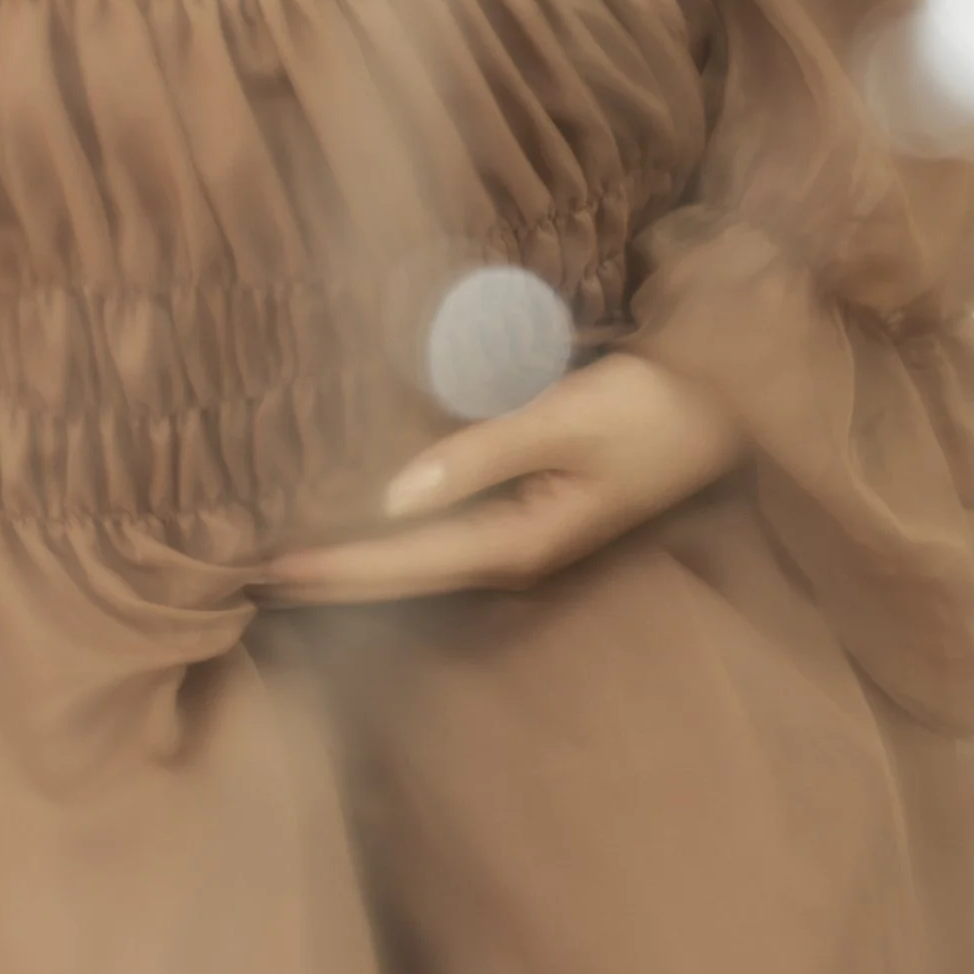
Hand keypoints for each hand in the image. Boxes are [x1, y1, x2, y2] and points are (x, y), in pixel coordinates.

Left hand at [260, 352, 744, 603]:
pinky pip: (441, 522)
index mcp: (520, 541)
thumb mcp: (565, 421)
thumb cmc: (650, 405)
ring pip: (418, 552)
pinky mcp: (529, 501)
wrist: (727, 400)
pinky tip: (357, 509)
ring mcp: (522, 529)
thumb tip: (391, 497)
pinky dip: (390, 523)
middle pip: (402, 571)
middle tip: (246, 569)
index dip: (332, 564)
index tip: (263, 567)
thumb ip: (480, 454)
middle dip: (330, 573)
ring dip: (355, 554)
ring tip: (284, 547)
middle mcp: (514, 549)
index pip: (403, 561)